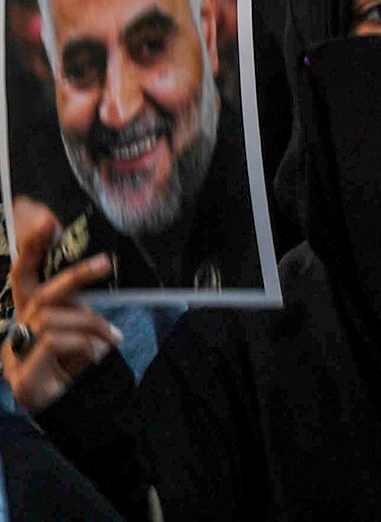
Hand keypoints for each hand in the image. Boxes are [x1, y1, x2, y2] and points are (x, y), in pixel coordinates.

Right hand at [3, 200, 120, 412]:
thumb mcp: (83, 330)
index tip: (47, 221)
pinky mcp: (22, 376)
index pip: (24, 276)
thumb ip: (80, 306)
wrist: (78, 413)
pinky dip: (83, 343)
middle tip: (106, 262)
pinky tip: (95, 355)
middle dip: (72, 274)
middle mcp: (17, 330)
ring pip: (52, 316)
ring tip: (111, 339)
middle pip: (39, 293)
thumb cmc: (78, 367)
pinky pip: (55, 340)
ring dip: (90, 323)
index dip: (31, 248)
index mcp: (31, 315)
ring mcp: (15, 355)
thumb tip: (98, 267)